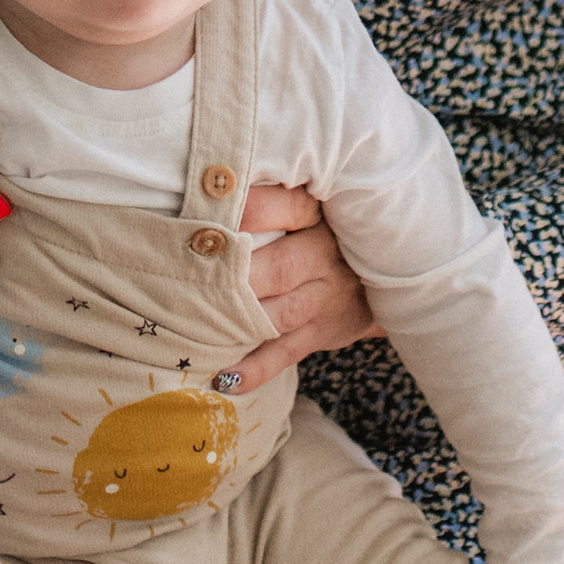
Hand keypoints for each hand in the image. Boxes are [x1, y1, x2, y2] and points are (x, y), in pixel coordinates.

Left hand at [216, 183, 383, 394]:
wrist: (376, 276)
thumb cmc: (318, 232)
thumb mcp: (308, 207)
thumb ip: (267, 200)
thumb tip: (203, 185)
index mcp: (317, 215)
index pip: (282, 207)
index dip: (243, 209)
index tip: (200, 208)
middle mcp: (324, 254)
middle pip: (279, 266)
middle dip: (236, 274)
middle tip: (187, 274)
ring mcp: (324, 298)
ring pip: (281, 313)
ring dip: (240, 321)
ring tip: (196, 326)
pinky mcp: (319, 333)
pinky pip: (286, 353)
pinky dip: (255, 368)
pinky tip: (224, 378)